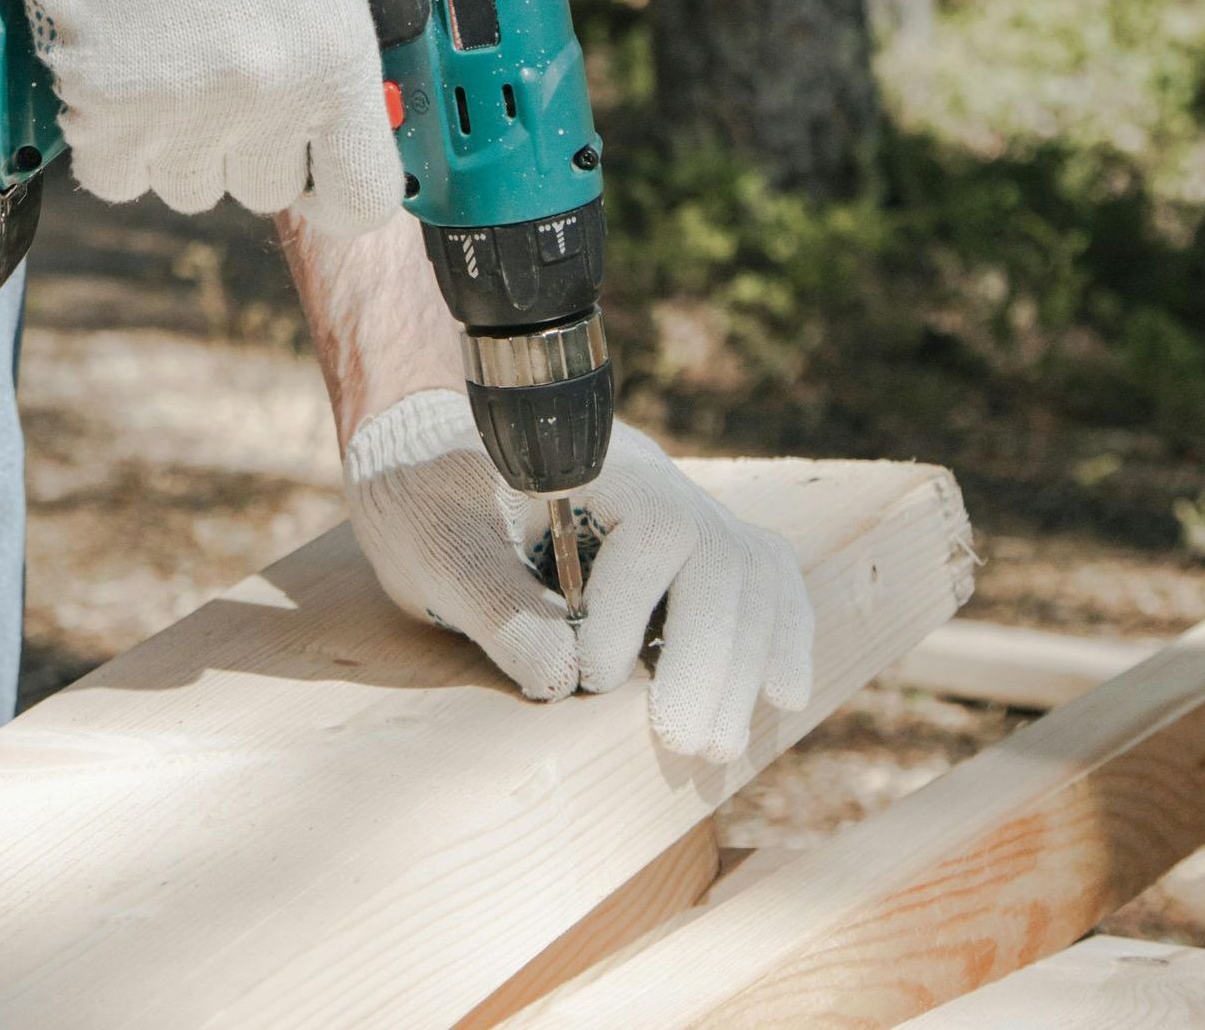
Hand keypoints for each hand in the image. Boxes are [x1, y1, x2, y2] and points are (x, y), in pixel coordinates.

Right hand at [0, 0, 401, 236]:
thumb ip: (338, 49)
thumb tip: (348, 116)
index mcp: (333, 61)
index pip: (360, 196)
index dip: (344, 195)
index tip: (327, 178)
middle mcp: (262, 99)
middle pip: (266, 190)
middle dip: (253, 147)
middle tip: (233, 82)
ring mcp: (178, 110)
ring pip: (190, 187)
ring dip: (184, 147)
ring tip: (174, 67)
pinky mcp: (101, 106)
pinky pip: (116, 177)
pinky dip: (118, 145)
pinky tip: (125, 82)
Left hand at [344, 391, 813, 760]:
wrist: (425, 456)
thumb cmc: (423, 496)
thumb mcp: (431, 545)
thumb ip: (490, 601)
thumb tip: (560, 677)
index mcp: (586, 463)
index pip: (652, 527)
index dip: (634, 608)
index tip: (590, 675)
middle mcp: (649, 479)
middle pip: (720, 556)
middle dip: (711, 656)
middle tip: (681, 742)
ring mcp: (679, 508)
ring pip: (751, 574)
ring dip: (745, 663)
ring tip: (712, 747)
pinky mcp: (690, 546)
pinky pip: (761, 579)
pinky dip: (780, 633)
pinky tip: (781, 694)